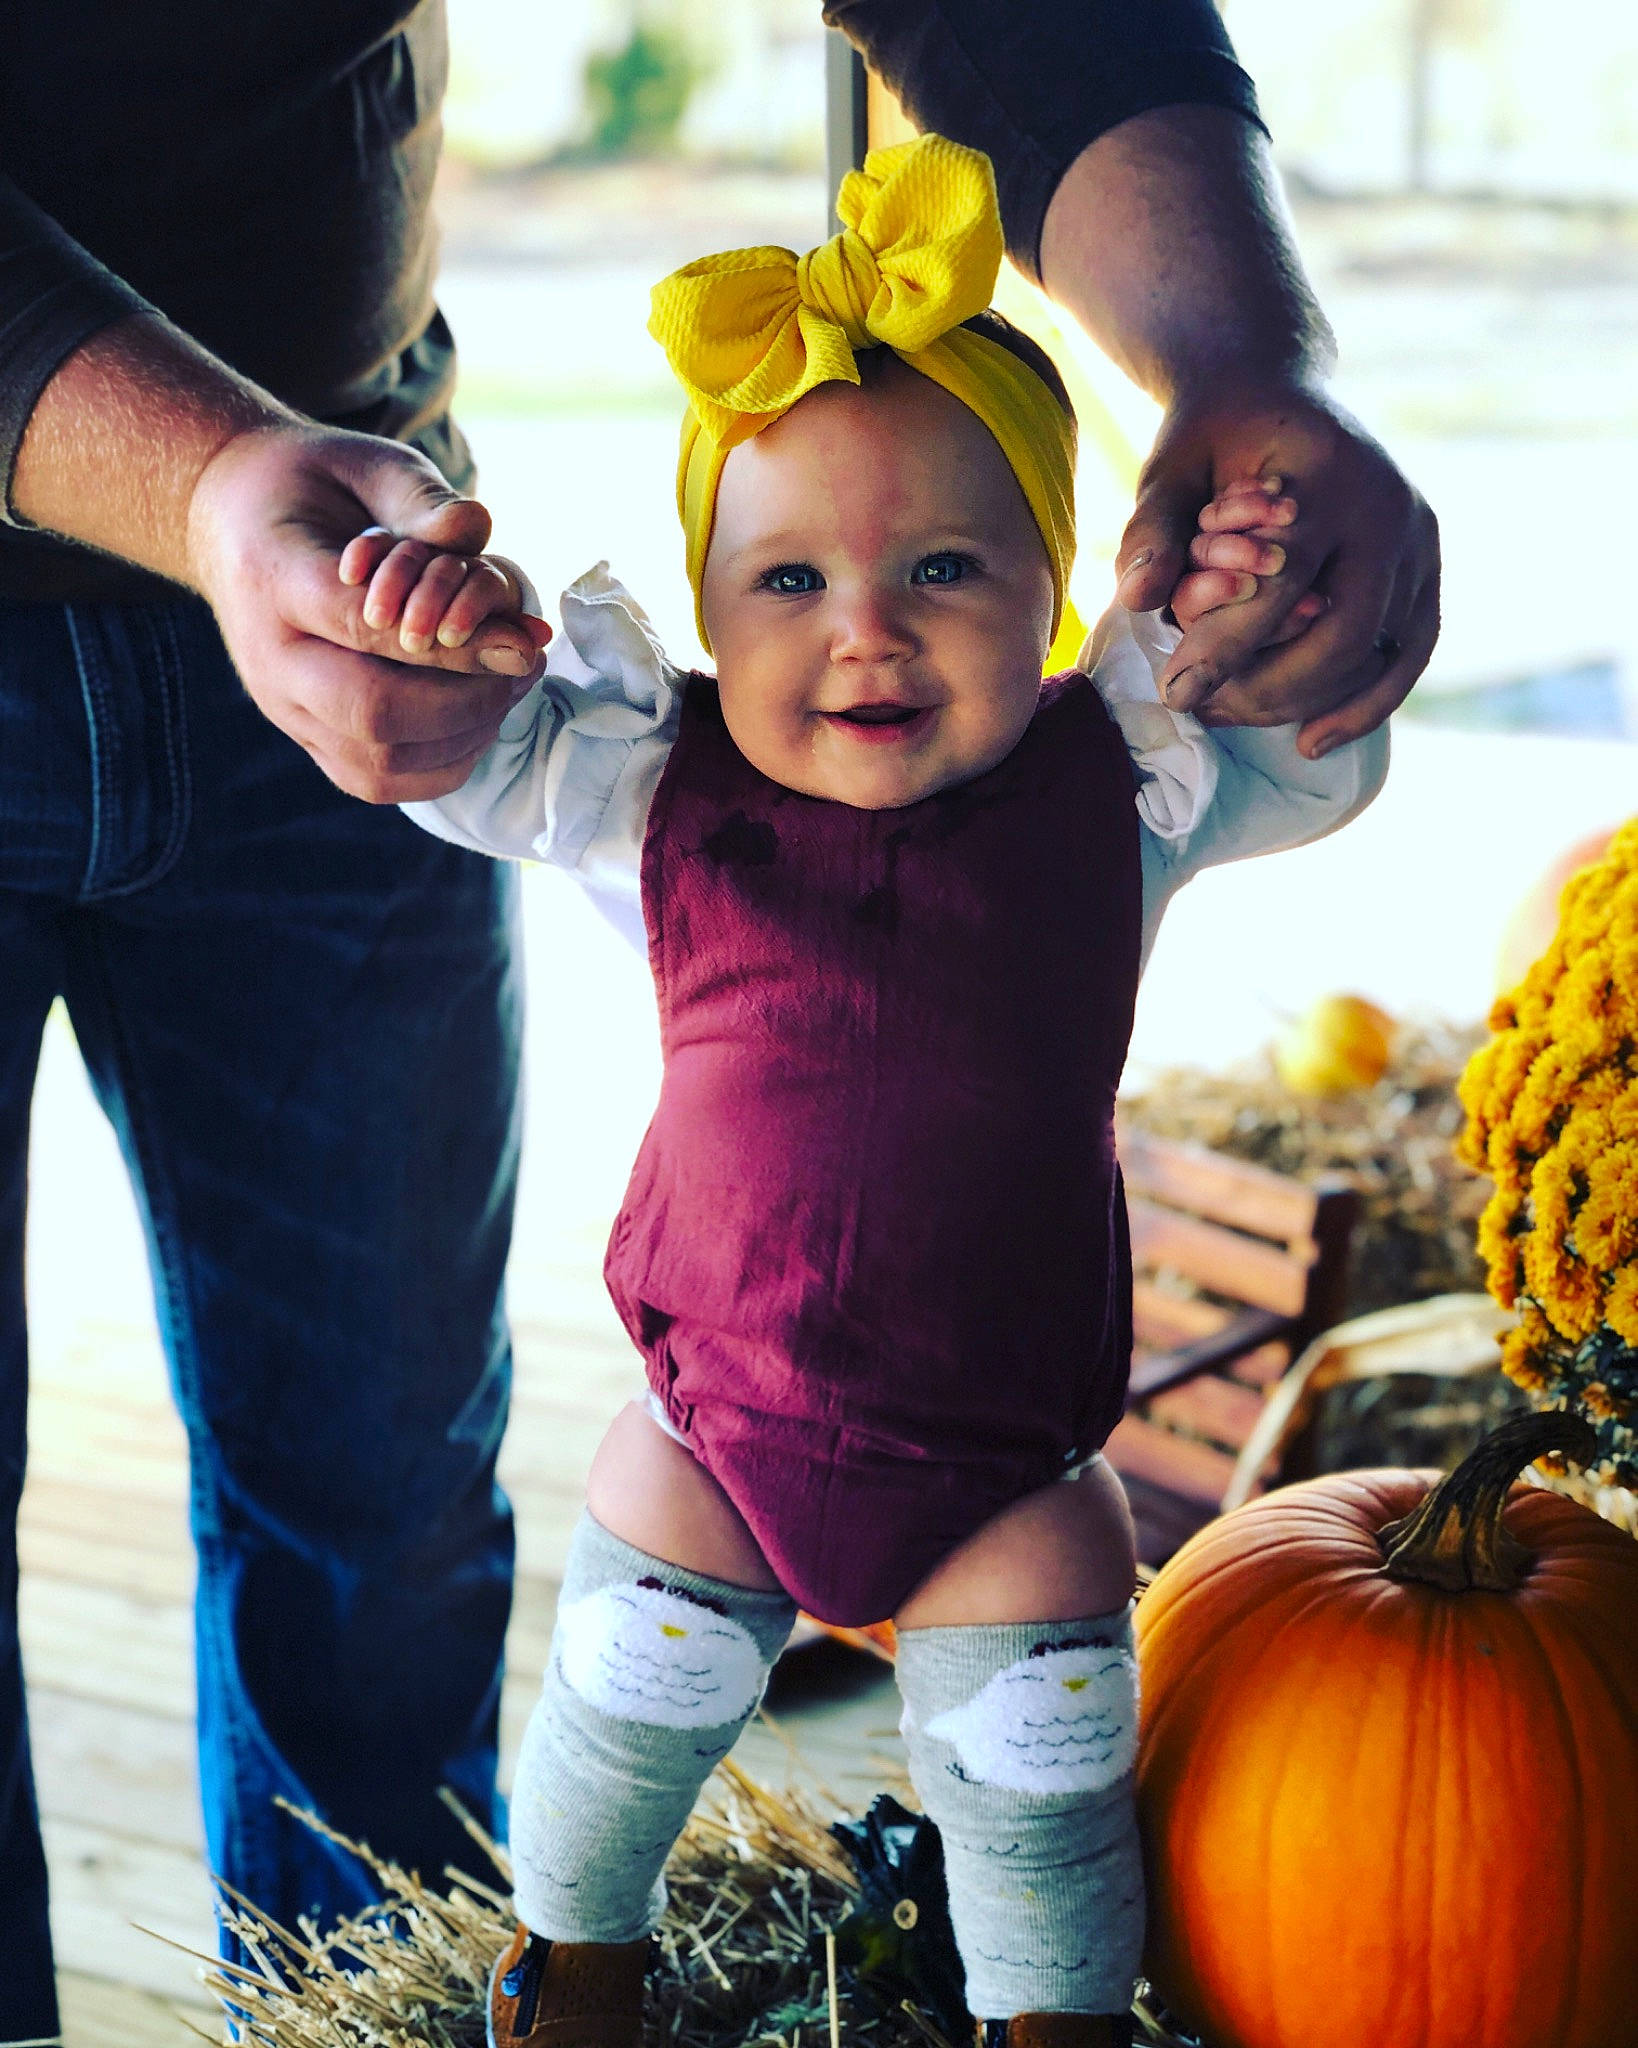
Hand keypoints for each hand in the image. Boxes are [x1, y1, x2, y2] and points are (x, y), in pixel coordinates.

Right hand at [186, 423, 550, 801]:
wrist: (233, 521)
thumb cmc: (314, 486)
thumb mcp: (364, 462)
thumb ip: (419, 496)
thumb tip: (476, 532)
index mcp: (272, 578)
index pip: (364, 625)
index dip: (454, 642)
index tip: (522, 643)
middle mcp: (268, 658)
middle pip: (370, 710)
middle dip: (465, 699)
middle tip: (522, 666)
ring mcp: (283, 708)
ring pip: (377, 763)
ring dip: (461, 735)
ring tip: (507, 687)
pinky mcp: (306, 739)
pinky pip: (376, 782)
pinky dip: (440, 763)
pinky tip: (476, 718)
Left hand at [1114, 381, 1438, 756]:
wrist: (1274, 391)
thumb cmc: (1213, 436)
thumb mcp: (1171, 469)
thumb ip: (1153, 530)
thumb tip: (1136, 599)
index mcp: (1329, 475)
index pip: (1281, 587)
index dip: (1225, 649)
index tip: (1174, 691)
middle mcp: (1389, 508)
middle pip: (1341, 635)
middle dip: (1267, 688)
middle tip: (1201, 708)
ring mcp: (1419, 540)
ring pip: (1375, 656)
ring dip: (1306, 703)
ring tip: (1235, 717)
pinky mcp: (1427, 567)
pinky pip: (1408, 653)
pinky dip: (1366, 702)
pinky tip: (1313, 739)